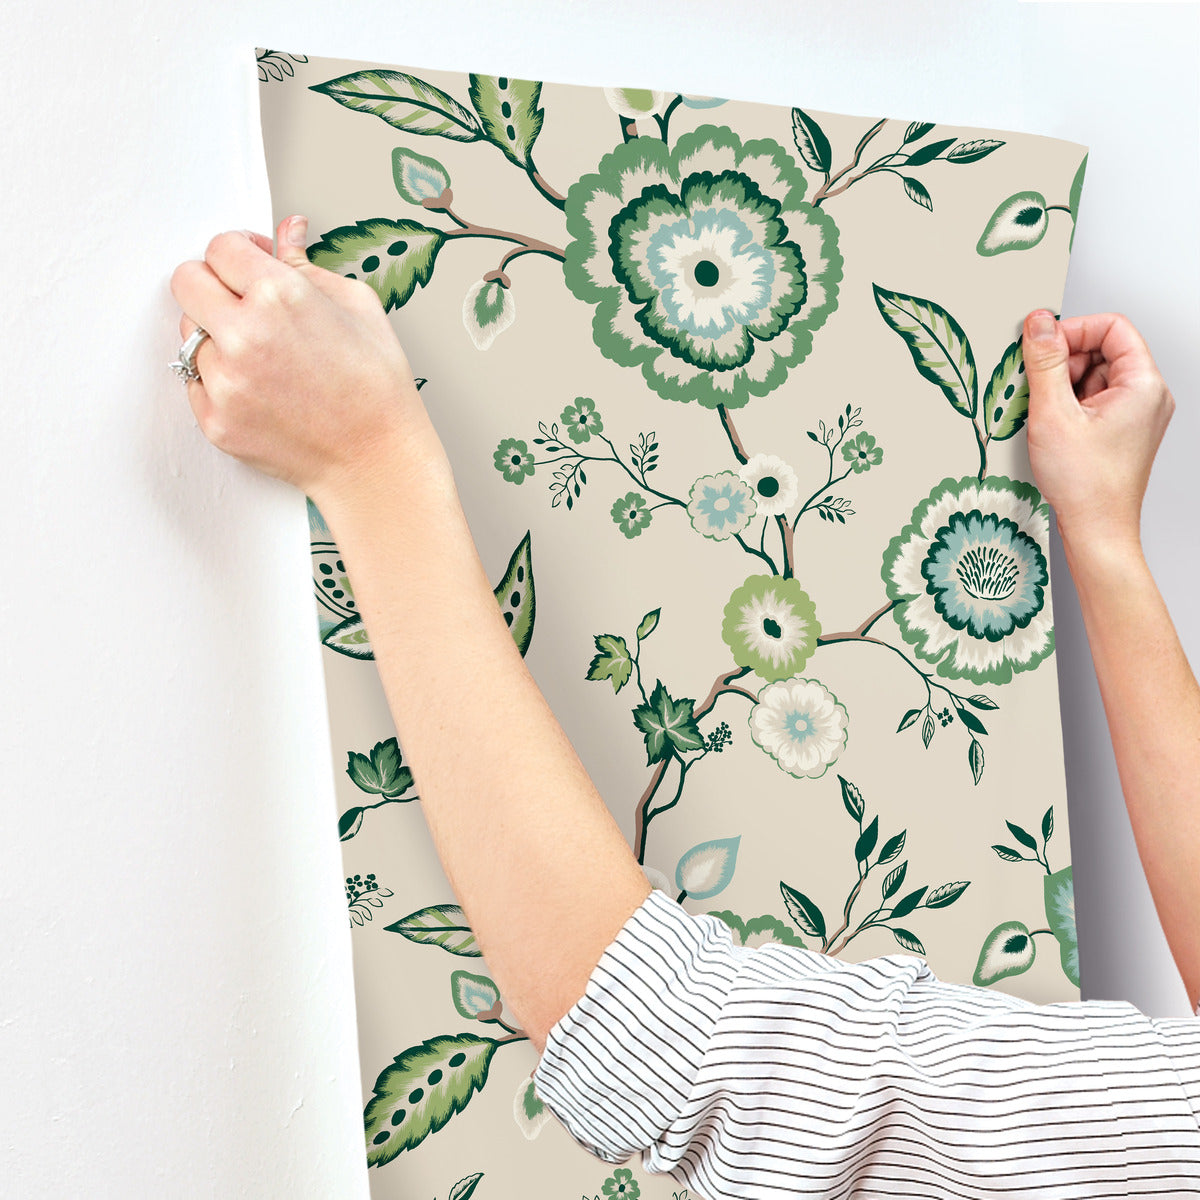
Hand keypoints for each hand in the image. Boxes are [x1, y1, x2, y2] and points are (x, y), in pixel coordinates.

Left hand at [169, 215, 446, 505]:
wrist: (377, 460)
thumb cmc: (377, 388)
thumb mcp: (358, 307)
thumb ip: (308, 265)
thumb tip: (288, 232)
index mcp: (280, 296)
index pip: (220, 247)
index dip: (238, 252)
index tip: (250, 264)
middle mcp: (244, 335)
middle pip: (186, 281)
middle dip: (213, 284)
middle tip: (242, 301)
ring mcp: (225, 382)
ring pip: (189, 335)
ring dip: (216, 337)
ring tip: (263, 356)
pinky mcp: (215, 420)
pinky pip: (195, 382)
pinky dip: (220, 380)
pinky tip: (260, 388)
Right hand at [1021, 308, 1174, 550]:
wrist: (1097, 530)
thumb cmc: (1086, 484)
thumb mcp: (1053, 413)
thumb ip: (1045, 362)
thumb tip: (1039, 323)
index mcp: (1143, 385)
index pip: (1112, 328)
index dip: (1073, 330)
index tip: (1041, 344)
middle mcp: (1147, 396)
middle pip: (1102, 351)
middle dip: (1064, 362)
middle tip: (1039, 386)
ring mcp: (1136, 415)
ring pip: (1094, 376)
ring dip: (1063, 386)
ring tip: (1047, 415)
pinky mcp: (1121, 431)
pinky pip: (1093, 400)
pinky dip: (1068, 406)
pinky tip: (1053, 427)